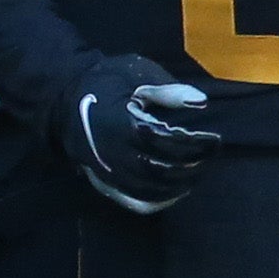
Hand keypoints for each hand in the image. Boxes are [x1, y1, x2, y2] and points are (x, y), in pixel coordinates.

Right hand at [53, 52, 218, 213]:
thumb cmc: (105, 83)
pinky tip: (175, 193)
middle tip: (208, 158)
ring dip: (178, 185)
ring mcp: (108, 172)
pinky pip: (134, 201)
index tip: (214, 141)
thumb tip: (201, 103)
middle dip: (190, 167)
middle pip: (161, 172)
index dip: (195, 146)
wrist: (64, 98)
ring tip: (196, 173)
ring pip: (150, 191)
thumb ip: (168, 91)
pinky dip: (158, 202)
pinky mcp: (104, 181)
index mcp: (124, 126)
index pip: (169, 144)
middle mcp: (115, 154)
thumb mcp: (135, 75)